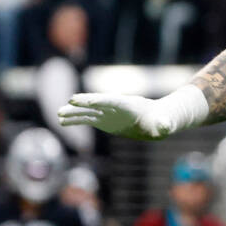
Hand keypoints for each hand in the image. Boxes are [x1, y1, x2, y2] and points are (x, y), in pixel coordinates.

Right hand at [57, 86, 207, 139]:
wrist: (156, 119)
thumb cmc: (161, 121)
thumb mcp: (164, 123)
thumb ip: (164, 124)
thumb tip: (166, 126)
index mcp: (129, 105)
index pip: (112, 101)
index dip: (98, 100)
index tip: (82, 99)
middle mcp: (116, 107)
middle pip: (97, 104)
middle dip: (83, 104)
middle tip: (67, 104)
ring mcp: (109, 113)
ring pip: (89, 112)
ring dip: (75, 113)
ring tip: (59, 115)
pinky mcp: (105, 121)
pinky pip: (88, 119)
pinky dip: (76, 120)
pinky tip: (63, 122)